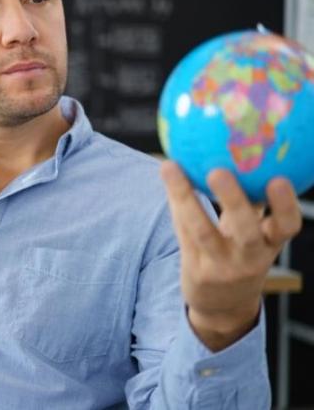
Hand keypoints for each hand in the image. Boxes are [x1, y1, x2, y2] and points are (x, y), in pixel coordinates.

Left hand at [159, 161, 301, 350]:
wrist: (222, 305)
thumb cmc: (239, 253)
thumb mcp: (253, 233)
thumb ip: (253, 201)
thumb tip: (249, 150)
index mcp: (271, 245)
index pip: (286, 227)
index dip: (285, 205)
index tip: (278, 179)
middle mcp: (250, 259)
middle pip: (246, 232)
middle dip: (234, 202)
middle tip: (219, 171)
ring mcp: (221, 267)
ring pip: (203, 232)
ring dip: (186, 199)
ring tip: (172, 168)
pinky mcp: (197, 270)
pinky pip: (183, 233)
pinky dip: (175, 203)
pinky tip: (168, 175)